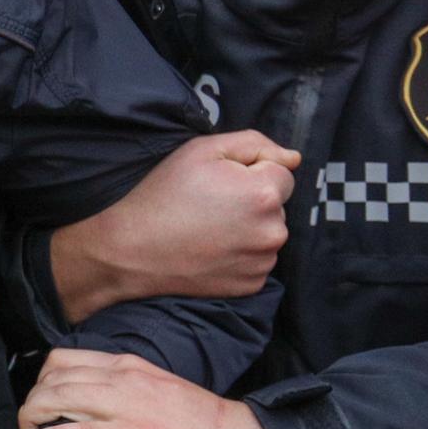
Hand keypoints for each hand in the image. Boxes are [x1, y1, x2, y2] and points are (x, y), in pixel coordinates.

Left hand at [15, 350, 279, 428]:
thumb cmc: (194, 418)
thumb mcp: (153, 385)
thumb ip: (120, 384)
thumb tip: (87, 397)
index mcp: (126, 364)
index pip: (64, 358)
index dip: (41, 379)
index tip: (38, 400)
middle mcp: (120, 377)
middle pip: (53, 377)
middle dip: (31, 401)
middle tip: (29, 425)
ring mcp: (123, 405)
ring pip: (56, 399)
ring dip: (31, 419)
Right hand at [51, 131, 298, 319]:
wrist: (134, 249)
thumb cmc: (166, 194)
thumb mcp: (202, 150)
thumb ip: (253, 143)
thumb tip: (293, 157)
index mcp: (264, 193)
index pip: (282, 172)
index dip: (251, 171)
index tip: (220, 181)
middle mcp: (273, 231)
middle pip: (277, 204)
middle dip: (252, 199)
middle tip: (211, 203)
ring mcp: (263, 262)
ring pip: (268, 232)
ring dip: (249, 227)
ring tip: (209, 227)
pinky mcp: (252, 285)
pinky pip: (257, 259)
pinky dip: (241, 253)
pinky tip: (212, 248)